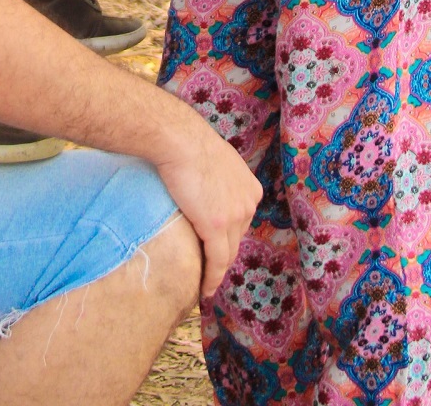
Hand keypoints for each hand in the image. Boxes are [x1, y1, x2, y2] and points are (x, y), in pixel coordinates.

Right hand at [156, 123, 261, 299]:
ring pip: (227, 254)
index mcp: (250, 188)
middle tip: (207, 267)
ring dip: (217, 270)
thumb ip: (219, 178)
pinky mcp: (216, 226)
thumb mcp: (216, 160)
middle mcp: (248, 203)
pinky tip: (205, 290)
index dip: (228, 236)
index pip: (241, 221)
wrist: (179, 139)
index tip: (215, 246)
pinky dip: (212, 278)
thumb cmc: (189, 142)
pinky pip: (216, 261)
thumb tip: (205, 184)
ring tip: (206, 284)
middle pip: (236, 239)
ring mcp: (235, 216)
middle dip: (223, 253)